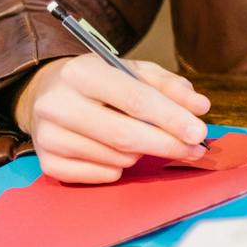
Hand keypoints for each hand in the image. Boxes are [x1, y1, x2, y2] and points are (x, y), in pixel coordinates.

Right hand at [16, 55, 212, 182]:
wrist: (47, 94)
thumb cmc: (101, 82)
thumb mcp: (135, 71)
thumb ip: (170, 86)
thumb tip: (200, 107)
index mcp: (82, 72)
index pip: (135, 99)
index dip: (171, 118)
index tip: (199, 132)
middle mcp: (58, 104)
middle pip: (124, 134)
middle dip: (167, 144)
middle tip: (195, 150)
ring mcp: (47, 136)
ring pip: (114, 157)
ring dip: (142, 154)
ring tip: (146, 141)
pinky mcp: (46, 161)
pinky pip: (97, 175)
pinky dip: (118, 168)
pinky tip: (119, 154)